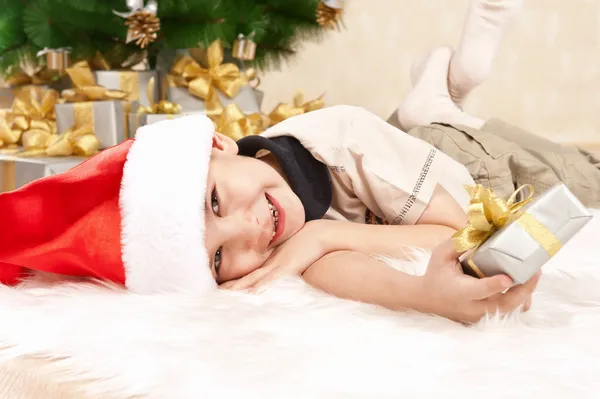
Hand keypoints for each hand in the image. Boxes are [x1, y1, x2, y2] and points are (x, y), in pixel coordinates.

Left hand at [220, 220, 329, 291]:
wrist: (319, 235)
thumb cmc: (306, 246)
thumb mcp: (288, 258)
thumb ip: (279, 268)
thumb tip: (269, 280)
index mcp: (269, 265)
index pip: (247, 276)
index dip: (232, 284)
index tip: (217, 290)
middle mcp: (269, 266)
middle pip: (245, 279)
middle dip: (229, 288)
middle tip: (212, 295)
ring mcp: (277, 266)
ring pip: (254, 279)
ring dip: (238, 287)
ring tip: (223, 295)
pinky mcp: (287, 268)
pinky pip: (272, 279)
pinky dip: (262, 286)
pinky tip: (253, 293)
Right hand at [419, 239, 541, 323]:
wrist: (426, 298)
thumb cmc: (436, 274)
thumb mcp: (441, 255)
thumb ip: (459, 243)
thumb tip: (480, 228)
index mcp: (460, 291)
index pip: (479, 290)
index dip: (495, 285)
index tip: (508, 277)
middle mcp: (472, 307)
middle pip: (503, 305)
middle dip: (523, 290)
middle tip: (536, 271)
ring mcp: (480, 316)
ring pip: (510, 311)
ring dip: (525, 295)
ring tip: (534, 276)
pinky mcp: (486, 318)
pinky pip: (509, 313)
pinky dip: (520, 302)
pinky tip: (524, 287)